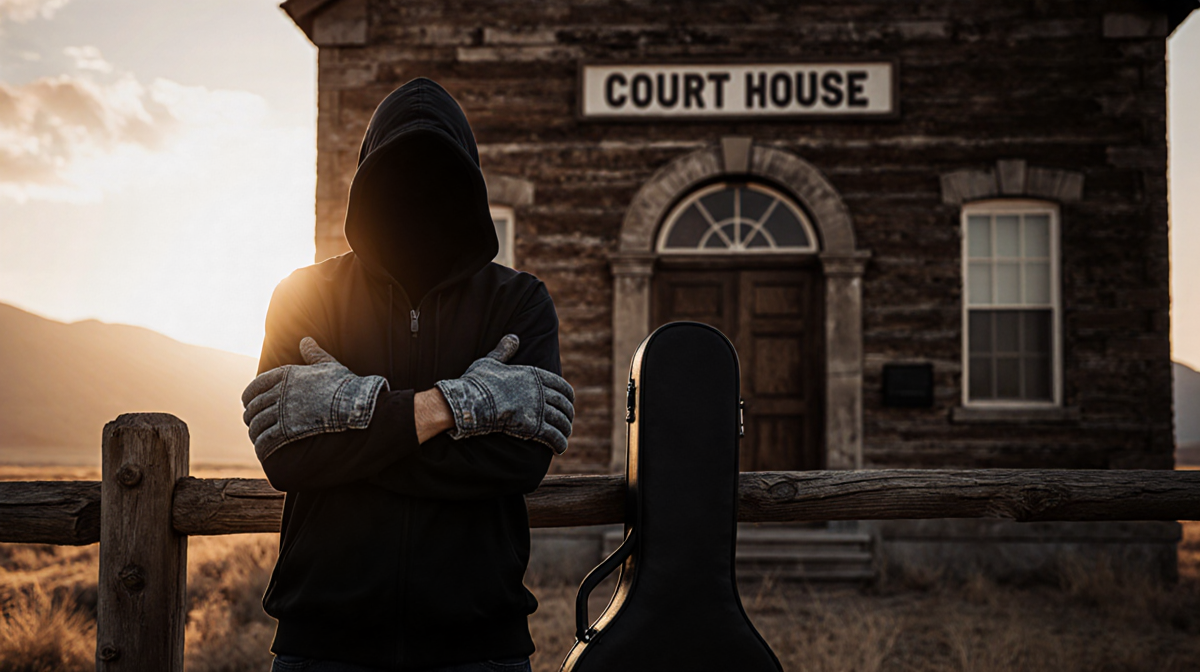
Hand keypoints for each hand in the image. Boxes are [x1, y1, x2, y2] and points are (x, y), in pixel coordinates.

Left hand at [241, 337, 389, 460]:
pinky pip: (265, 438)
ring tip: (256, 435)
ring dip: (254, 430)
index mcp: (286, 375)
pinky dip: (260, 443)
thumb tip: (306, 340)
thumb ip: (313, 354)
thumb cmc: (344, 384)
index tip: (248, 403)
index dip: (248, 396)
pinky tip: (262, 446)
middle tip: (252, 420)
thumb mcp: (328, 365)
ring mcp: (282, 412)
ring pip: (257, 423)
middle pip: (254, 406)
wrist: (355, 404)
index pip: (255, 386)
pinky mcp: (287, 430)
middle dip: (250, 415)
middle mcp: (280, 392)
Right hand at [434, 334, 574, 453]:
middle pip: (563, 404)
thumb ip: (504, 350)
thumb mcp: (491, 361)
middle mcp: (540, 391)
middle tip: (567, 421)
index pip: (560, 385)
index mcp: (534, 374)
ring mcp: (538, 409)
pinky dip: (560, 443)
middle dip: (568, 414)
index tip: (570, 401)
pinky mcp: (534, 427)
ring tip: (565, 436)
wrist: (470, 401)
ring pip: (561, 421)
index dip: (568, 395)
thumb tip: (513, 337)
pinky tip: (560, 448)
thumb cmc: (477, 382)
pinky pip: (554, 436)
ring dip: (565, 430)